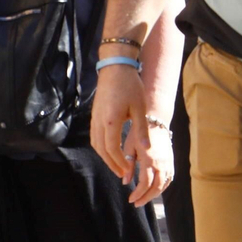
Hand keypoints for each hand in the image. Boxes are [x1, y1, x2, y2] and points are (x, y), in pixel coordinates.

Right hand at [90, 63, 146, 185]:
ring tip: (116, 164)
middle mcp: (99, 121)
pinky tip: (110, 149)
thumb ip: (142, 129)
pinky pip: (94, 135)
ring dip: (105, 156)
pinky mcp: (95, 114)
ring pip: (95, 143)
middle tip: (122, 173)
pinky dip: (101, 147)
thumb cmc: (130, 86)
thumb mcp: (140, 108)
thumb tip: (147, 150)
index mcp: (111, 121)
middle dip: (111, 163)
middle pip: (101, 149)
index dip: (119, 162)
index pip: (112, 149)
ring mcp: (95, 117)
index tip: (127, 170)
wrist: (115, 67)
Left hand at [127, 124, 173, 207]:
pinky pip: (169, 179)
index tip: (130, 199)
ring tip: (143, 199)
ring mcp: (168, 163)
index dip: (138, 193)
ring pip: (164, 185)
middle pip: (157, 188)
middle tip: (136, 203)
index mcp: (149, 160)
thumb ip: (127, 165)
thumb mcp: (129, 146)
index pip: (145, 183)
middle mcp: (161, 163)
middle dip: (146, 198)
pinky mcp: (171, 162)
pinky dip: (162, 187)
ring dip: (154, 195)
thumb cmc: (138, 132)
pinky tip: (154, 190)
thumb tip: (125, 182)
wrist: (155, 121)